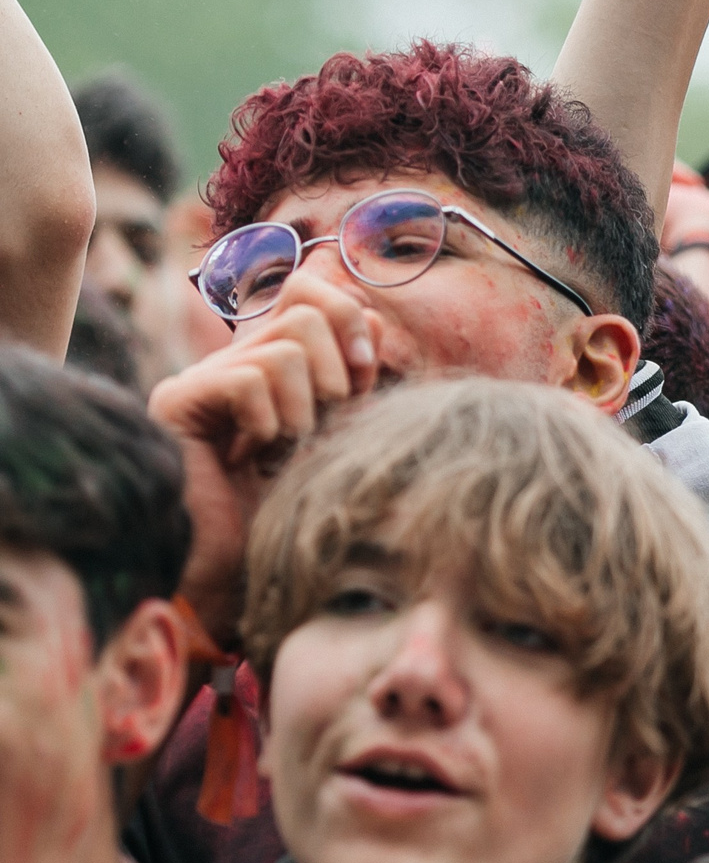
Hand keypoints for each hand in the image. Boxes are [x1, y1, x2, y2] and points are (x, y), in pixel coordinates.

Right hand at [146, 279, 382, 636]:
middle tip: (314, 431)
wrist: (230, 574)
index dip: (351, 324)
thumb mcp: (340, 439)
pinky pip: (250, 381)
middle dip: (335, 377)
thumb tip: (375, 321)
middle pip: (307, 310)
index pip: (312, 289)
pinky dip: (268, 425)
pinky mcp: (177, 400)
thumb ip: (355, 381)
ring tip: (280, 452)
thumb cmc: (290, 511)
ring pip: (286, 348)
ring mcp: (201, 376)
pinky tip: (248, 459)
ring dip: (304, 411)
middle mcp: (234, 359)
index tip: (362, 382)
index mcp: (275, 361)